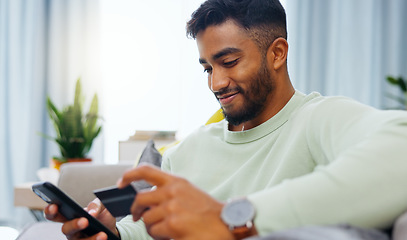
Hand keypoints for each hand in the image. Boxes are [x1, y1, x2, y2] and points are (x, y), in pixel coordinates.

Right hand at [44, 198, 117, 239]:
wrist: (111, 228)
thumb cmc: (102, 216)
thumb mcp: (101, 206)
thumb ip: (96, 205)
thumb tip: (91, 212)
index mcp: (70, 215)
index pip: (55, 214)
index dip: (50, 211)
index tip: (53, 206)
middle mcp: (70, 229)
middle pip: (65, 229)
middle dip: (74, 225)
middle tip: (84, 221)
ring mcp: (77, 239)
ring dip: (91, 238)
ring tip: (102, 234)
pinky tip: (103, 237)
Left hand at [117, 164, 233, 239]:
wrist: (225, 225)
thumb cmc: (208, 211)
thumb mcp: (189, 192)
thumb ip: (169, 191)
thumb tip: (149, 199)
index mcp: (177, 181)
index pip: (146, 171)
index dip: (129, 175)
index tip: (120, 182)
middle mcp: (172, 192)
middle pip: (140, 199)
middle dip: (135, 210)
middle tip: (137, 216)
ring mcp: (172, 208)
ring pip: (146, 219)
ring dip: (151, 227)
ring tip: (164, 229)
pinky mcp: (172, 225)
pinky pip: (154, 232)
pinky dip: (159, 236)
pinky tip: (171, 235)